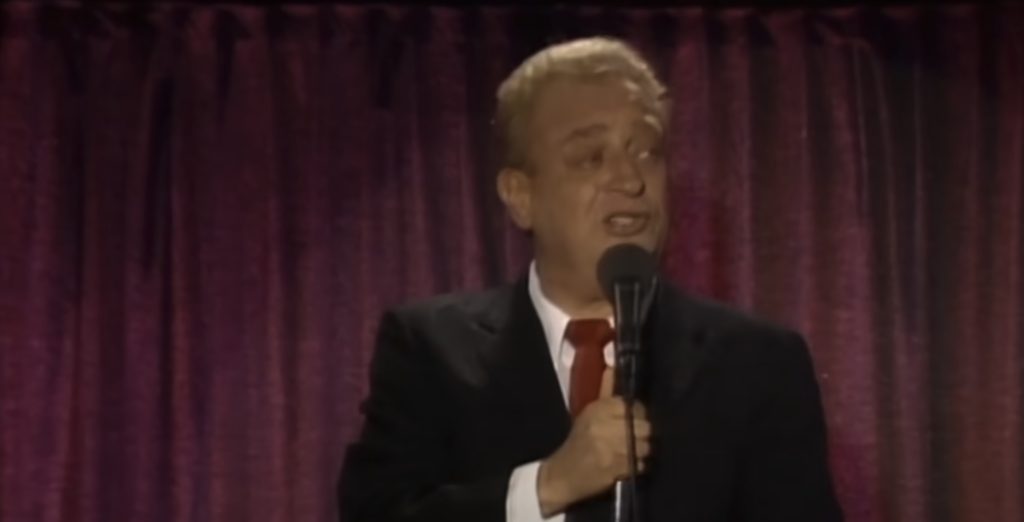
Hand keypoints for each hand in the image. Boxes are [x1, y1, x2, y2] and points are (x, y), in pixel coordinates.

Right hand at [537, 368, 650, 515]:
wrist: (560, 475)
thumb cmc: (578, 442)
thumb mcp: (588, 413)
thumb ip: (606, 390)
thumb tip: (612, 364)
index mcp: (598, 409)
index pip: (633, 406)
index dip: (640, 414)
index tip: (637, 421)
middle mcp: (604, 425)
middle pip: (644, 426)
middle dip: (646, 434)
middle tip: (640, 439)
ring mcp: (611, 448)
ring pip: (645, 446)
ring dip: (644, 451)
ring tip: (636, 452)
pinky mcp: (616, 468)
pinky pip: (641, 464)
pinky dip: (640, 466)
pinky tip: (631, 465)